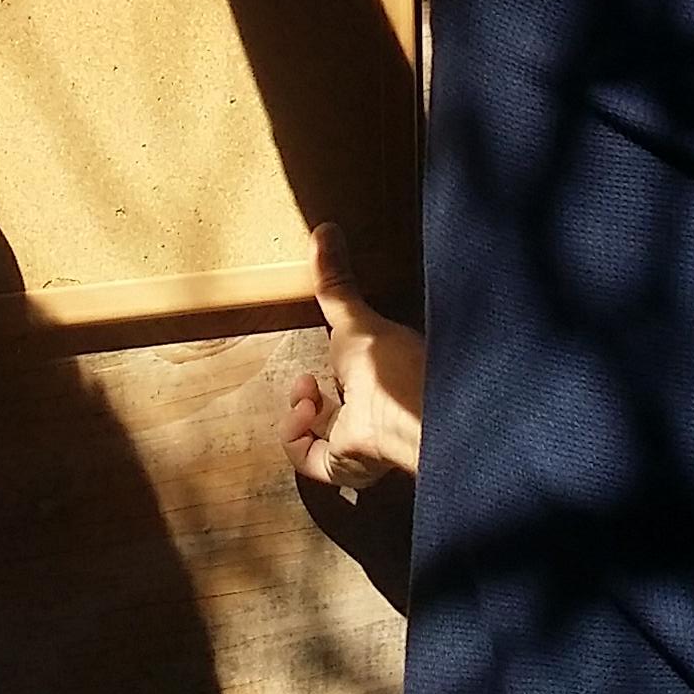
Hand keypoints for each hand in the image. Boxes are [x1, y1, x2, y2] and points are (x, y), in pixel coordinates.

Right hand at [280, 224, 424, 489]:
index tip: (320, 357)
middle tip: (307, 382)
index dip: (336, 370)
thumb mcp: (354, 317)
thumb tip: (325, 227)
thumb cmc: (388, 362)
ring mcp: (362, 445)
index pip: (358, 383)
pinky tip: (302, 413)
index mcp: (386, 382)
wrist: (398, 412)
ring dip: (301, 412)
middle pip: (339, 414)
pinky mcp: (344, 466)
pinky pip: (310, 460)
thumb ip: (336, 282)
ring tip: (306, 393)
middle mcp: (377, 416)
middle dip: (313, 396)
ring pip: (323, 438)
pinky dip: (295, 436)